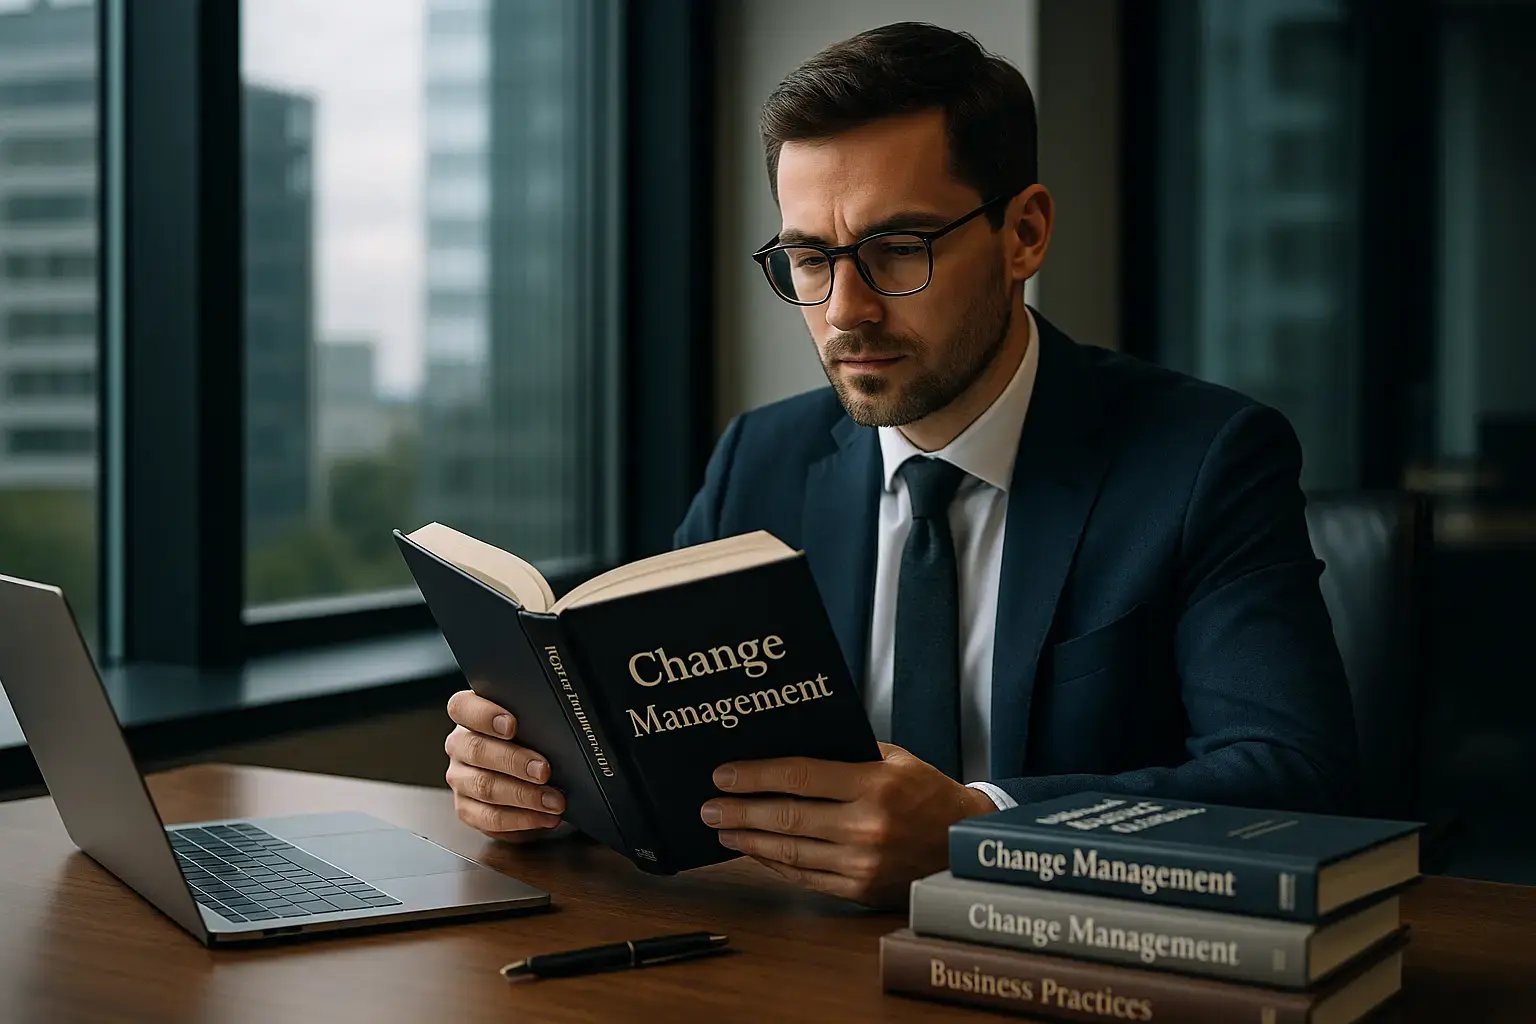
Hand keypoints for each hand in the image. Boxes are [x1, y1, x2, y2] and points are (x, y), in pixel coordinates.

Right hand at [443, 690, 566, 841]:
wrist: (526, 769)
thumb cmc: (530, 738)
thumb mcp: (530, 721)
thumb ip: (534, 716)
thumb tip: (559, 725)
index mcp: (469, 715)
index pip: (463, 708)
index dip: (484, 715)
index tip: (511, 725)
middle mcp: (459, 745)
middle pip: (477, 750)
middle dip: (514, 761)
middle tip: (544, 770)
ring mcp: (460, 778)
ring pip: (484, 787)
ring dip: (523, 796)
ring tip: (554, 800)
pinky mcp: (467, 808)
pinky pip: (489, 818)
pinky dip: (521, 820)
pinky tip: (544, 817)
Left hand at [699, 742, 996, 905]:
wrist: (963, 845)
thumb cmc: (927, 793)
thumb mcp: (896, 759)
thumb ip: (848, 754)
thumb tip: (787, 751)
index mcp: (876, 783)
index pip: (800, 776)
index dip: (756, 776)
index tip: (723, 775)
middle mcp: (868, 824)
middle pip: (787, 817)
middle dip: (740, 811)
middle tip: (709, 807)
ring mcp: (863, 861)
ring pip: (791, 851)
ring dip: (749, 841)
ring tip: (722, 831)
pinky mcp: (861, 889)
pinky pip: (806, 877)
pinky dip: (776, 865)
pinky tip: (755, 854)